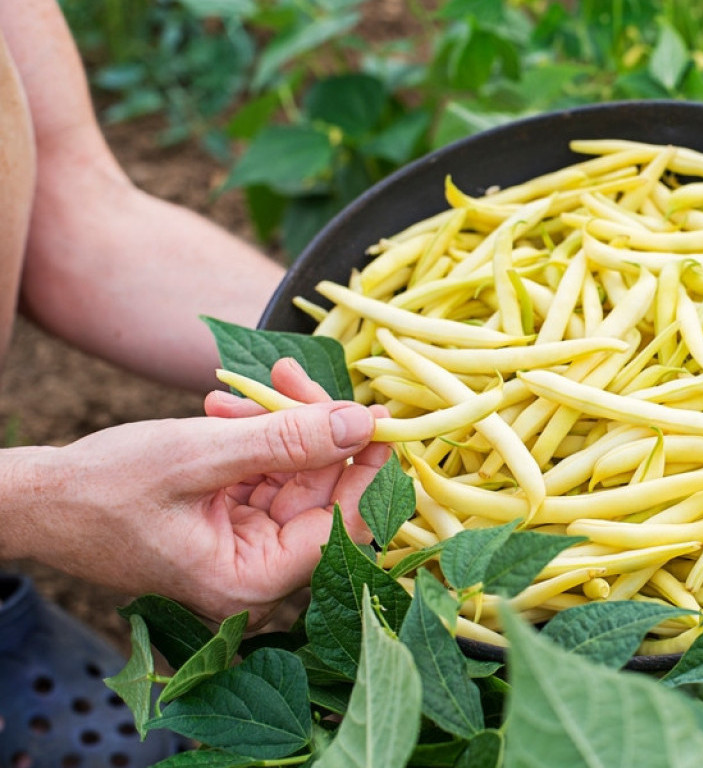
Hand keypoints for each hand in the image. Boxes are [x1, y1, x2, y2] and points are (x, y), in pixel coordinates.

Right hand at [4, 359, 390, 626]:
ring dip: (279, 426)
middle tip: (294, 375)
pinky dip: (254, 438)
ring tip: (252, 385)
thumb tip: (363, 424)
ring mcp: (243, 548)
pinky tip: (224, 406)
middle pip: (322, 495)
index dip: (368, 469)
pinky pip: (264, 475)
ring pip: (294, 477)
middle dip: (314, 430)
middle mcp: (256, 574)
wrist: (36, 499)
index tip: (379, 416)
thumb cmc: (102, 488)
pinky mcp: (228, 524)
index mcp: (253, 580)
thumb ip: (287, 441)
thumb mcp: (201, 453)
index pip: (344, 526)